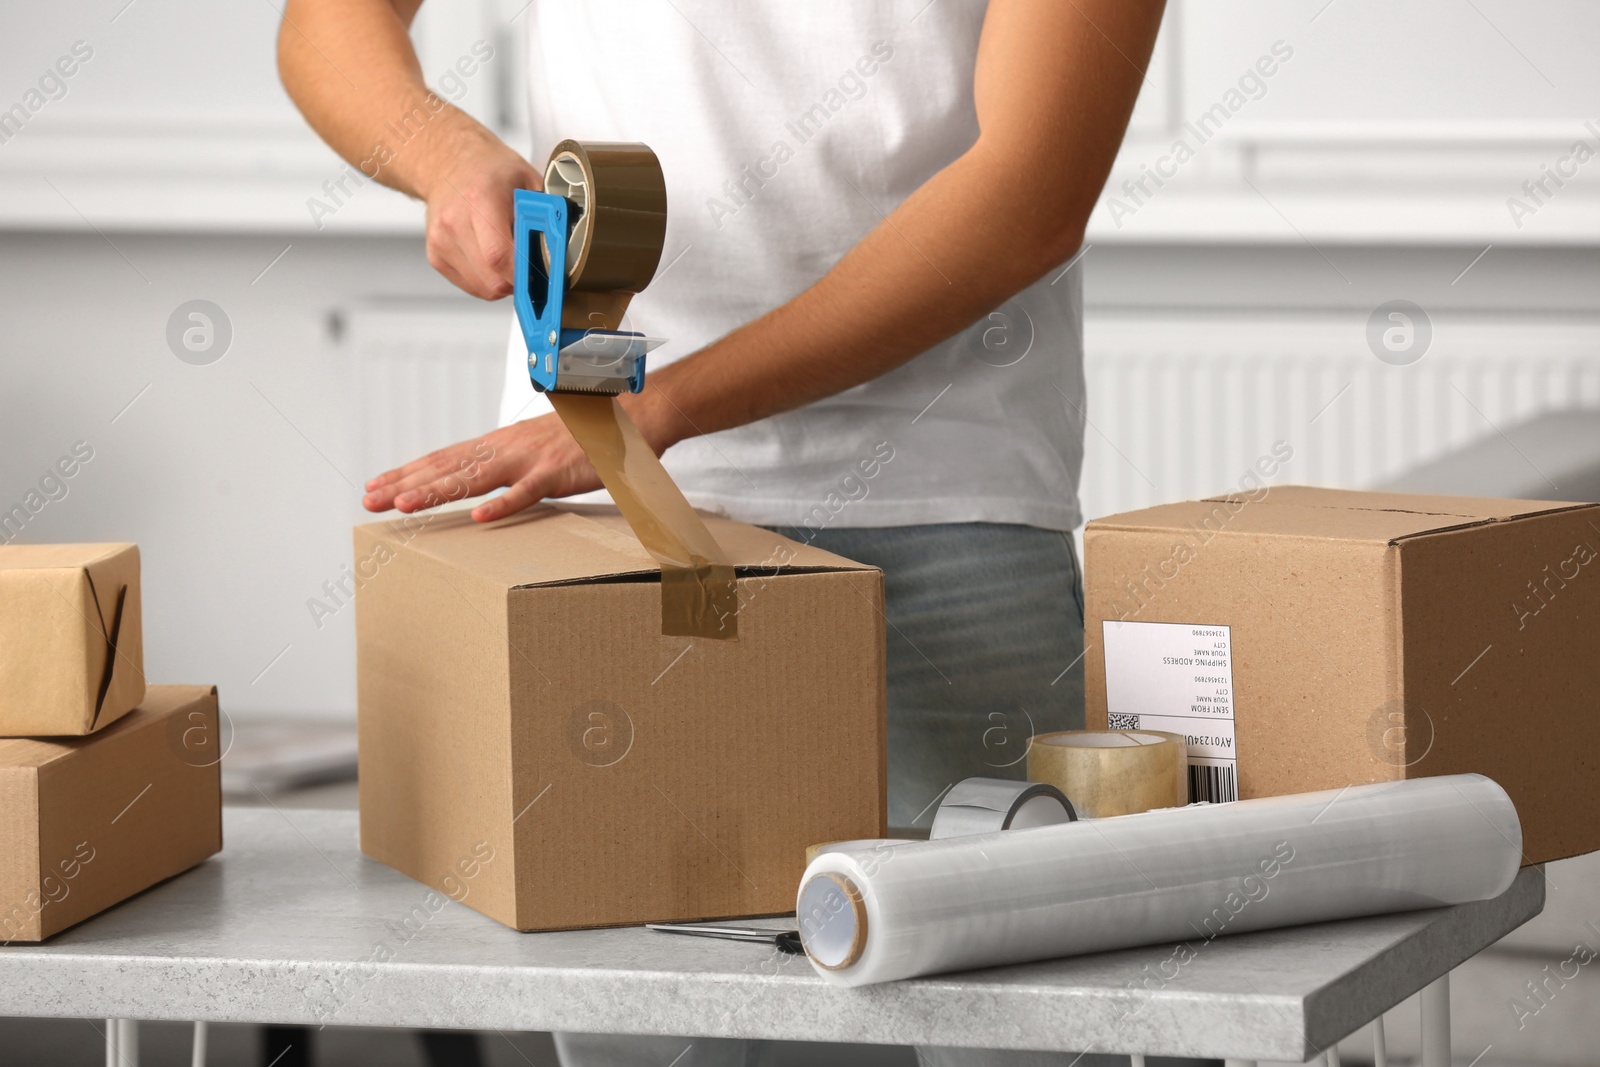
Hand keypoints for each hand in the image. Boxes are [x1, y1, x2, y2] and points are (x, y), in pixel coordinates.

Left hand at [362, 413, 601, 522]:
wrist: (623, 417)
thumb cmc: (578, 436)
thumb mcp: (531, 448)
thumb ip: (502, 462)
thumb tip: (474, 476)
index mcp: (496, 443)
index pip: (441, 457)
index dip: (405, 472)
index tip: (374, 484)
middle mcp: (504, 448)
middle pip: (446, 466)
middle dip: (405, 483)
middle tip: (369, 498)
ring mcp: (528, 460)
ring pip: (475, 477)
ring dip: (438, 492)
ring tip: (405, 506)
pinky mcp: (556, 473)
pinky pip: (527, 492)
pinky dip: (504, 504)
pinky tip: (481, 517)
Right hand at [419, 127, 542, 299]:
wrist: (448, 161)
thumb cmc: (489, 170)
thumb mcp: (527, 179)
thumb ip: (545, 212)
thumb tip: (566, 242)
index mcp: (480, 200)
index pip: (499, 256)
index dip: (523, 275)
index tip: (541, 277)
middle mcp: (455, 222)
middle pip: (491, 279)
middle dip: (518, 282)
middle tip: (530, 268)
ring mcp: (441, 241)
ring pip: (483, 288)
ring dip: (503, 282)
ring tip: (509, 257)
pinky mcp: (435, 255)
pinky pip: (470, 285)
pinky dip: (486, 280)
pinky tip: (490, 259)